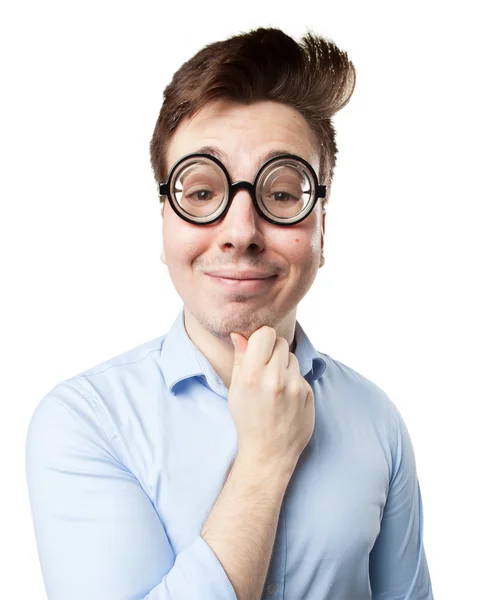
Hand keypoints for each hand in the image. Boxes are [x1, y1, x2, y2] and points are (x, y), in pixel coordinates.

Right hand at [229, 326, 314, 473]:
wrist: (269, 452)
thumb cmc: (248, 420)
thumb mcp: (236, 390)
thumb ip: (240, 359)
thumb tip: (239, 335)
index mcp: (252, 375)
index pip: (265, 334)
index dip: (261, 339)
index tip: (258, 349)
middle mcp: (275, 378)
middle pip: (281, 342)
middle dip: (273, 351)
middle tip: (266, 369)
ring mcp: (295, 386)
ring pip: (292, 357)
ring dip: (284, 366)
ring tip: (275, 386)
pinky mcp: (308, 393)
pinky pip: (300, 374)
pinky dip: (293, 381)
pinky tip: (286, 398)